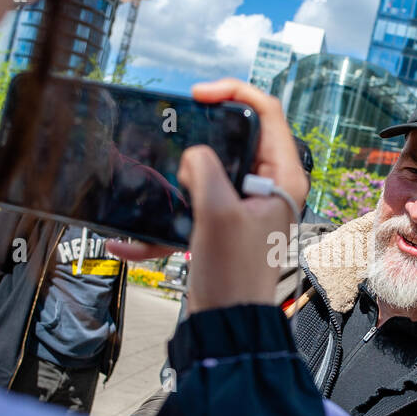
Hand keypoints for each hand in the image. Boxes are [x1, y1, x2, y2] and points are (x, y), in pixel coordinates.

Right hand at [109, 79, 304, 313]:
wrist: (227, 323)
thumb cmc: (234, 276)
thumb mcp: (215, 212)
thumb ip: (203, 169)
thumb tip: (193, 156)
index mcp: (284, 177)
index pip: (267, 111)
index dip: (233, 92)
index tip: (198, 95)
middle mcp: (272, 186)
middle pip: (237, 137)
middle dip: (202, 138)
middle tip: (178, 135)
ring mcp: (250, 204)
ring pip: (213, 169)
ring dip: (183, 178)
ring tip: (167, 188)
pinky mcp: (230, 222)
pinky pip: (198, 202)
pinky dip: (171, 217)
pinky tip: (133, 237)